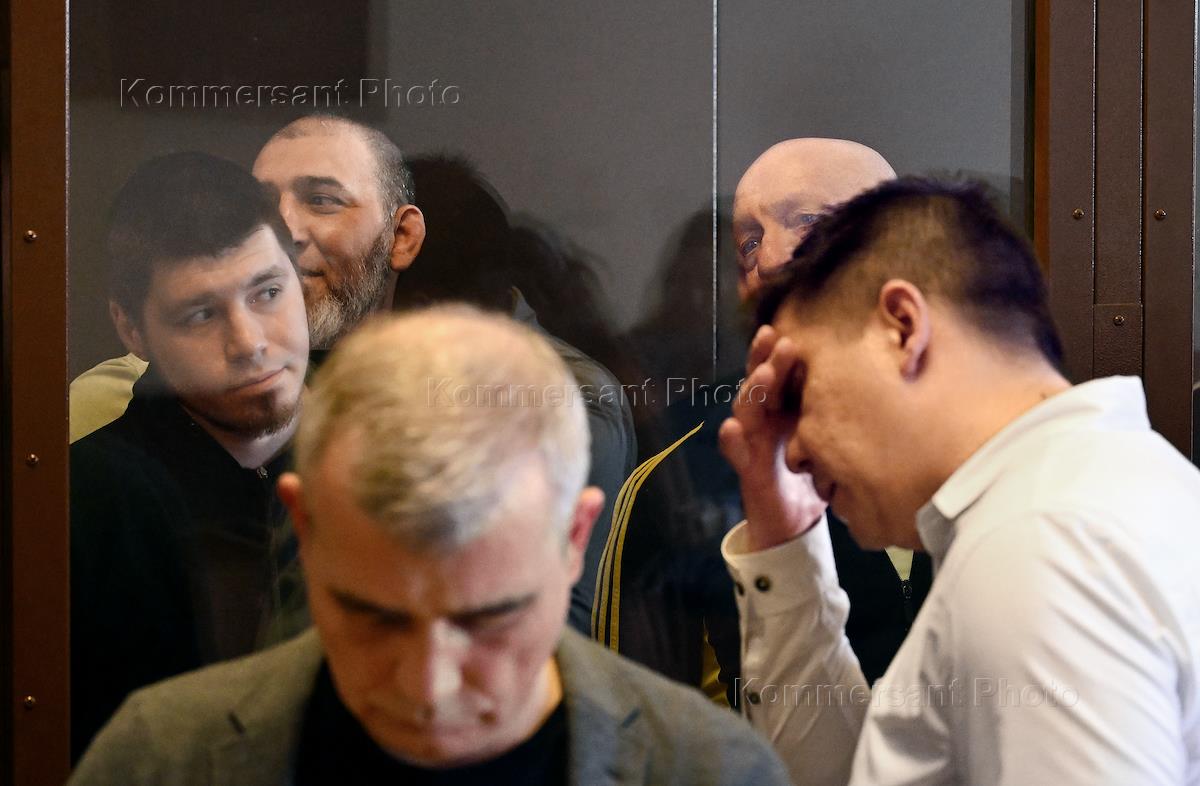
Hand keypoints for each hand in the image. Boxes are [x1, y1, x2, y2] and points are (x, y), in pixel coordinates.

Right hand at [719, 325, 827, 551]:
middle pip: (762, 382)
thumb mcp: (827, 437)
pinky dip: (732, 439)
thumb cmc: (812, 473)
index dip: (783, 352)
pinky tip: (732, 428)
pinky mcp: (746, 466)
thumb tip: (879, 379)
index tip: (794, 333)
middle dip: (766, 360)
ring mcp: (752, 439)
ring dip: (752, 390)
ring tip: (762, 375)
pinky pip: (735, 450)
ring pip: (746, 408)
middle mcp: (766, 417)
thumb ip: (837, 412)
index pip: (782, 373)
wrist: (794, 520)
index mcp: (785, 407)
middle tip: (777, 340)